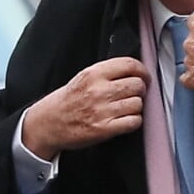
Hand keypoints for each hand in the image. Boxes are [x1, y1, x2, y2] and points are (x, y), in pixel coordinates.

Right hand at [22, 57, 148, 159]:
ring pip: (138, 103)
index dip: (143, 70)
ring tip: (127, 107)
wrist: (49, 123)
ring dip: (137, 106)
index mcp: (94, 73)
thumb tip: (135, 70)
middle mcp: (99, 90)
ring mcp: (102, 110)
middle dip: (140, 89)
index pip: (130, 64)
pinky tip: (126, 119)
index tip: (145, 75)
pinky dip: (134, 121)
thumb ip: (108, 71)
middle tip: (135, 93)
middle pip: (137, 84)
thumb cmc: (69, 100)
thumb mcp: (84, 76)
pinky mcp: (104, 129)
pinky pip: (134, 121)